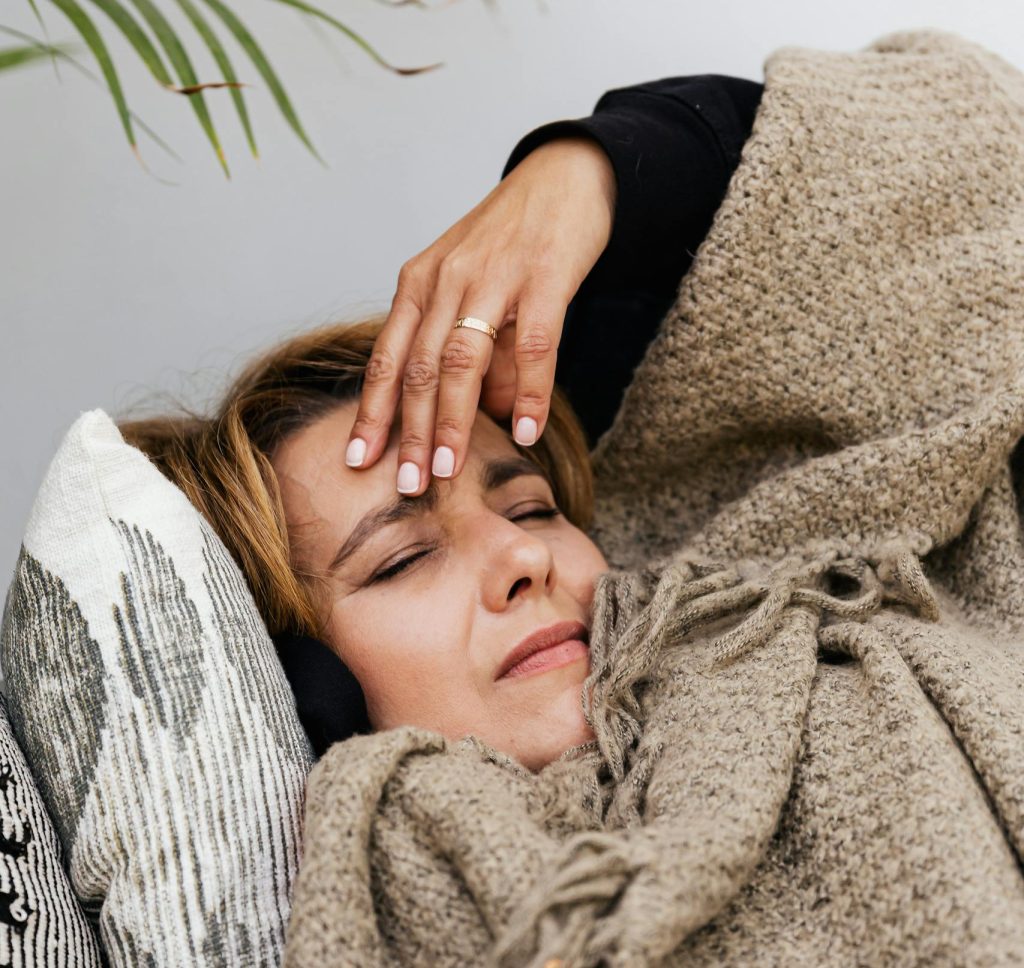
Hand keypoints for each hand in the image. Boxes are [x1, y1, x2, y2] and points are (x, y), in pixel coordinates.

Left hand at [344, 134, 616, 494]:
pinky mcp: (544, 277)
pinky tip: (526, 430)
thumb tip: (483, 416)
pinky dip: (529, 393)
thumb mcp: (471, 286)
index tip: (358, 458)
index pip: (388, 357)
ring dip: (451, 421)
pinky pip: (532, 345)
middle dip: (408, 431)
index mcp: (420, 282)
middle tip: (405, 485)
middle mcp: (446, 278)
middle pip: (418, 367)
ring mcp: (494, 277)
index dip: (372, 411)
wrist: (563, 175)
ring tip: (446, 470)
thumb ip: (469, 348)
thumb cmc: (512, 237)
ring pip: (462, 361)